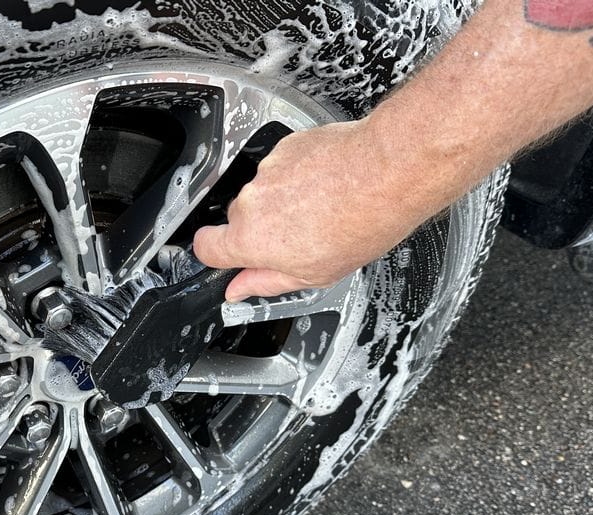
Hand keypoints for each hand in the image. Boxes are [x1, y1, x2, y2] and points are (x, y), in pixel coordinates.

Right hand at [193, 119, 443, 302]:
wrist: (387, 171)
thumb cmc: (358, 224)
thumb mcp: (312, 275)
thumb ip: (266, 282)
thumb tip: (239, 289)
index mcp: (250, 239)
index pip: (205, 247)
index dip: (216, 253)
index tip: (229, 255)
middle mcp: (251, 201)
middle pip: (240, 219)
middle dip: (264, 228)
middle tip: (303, 236)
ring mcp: (268, 171)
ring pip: (265, 193)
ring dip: (286, 201)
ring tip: (325, 208)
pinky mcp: (286, 147)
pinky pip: (283, 168)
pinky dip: (300, 176)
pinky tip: (329, 186)